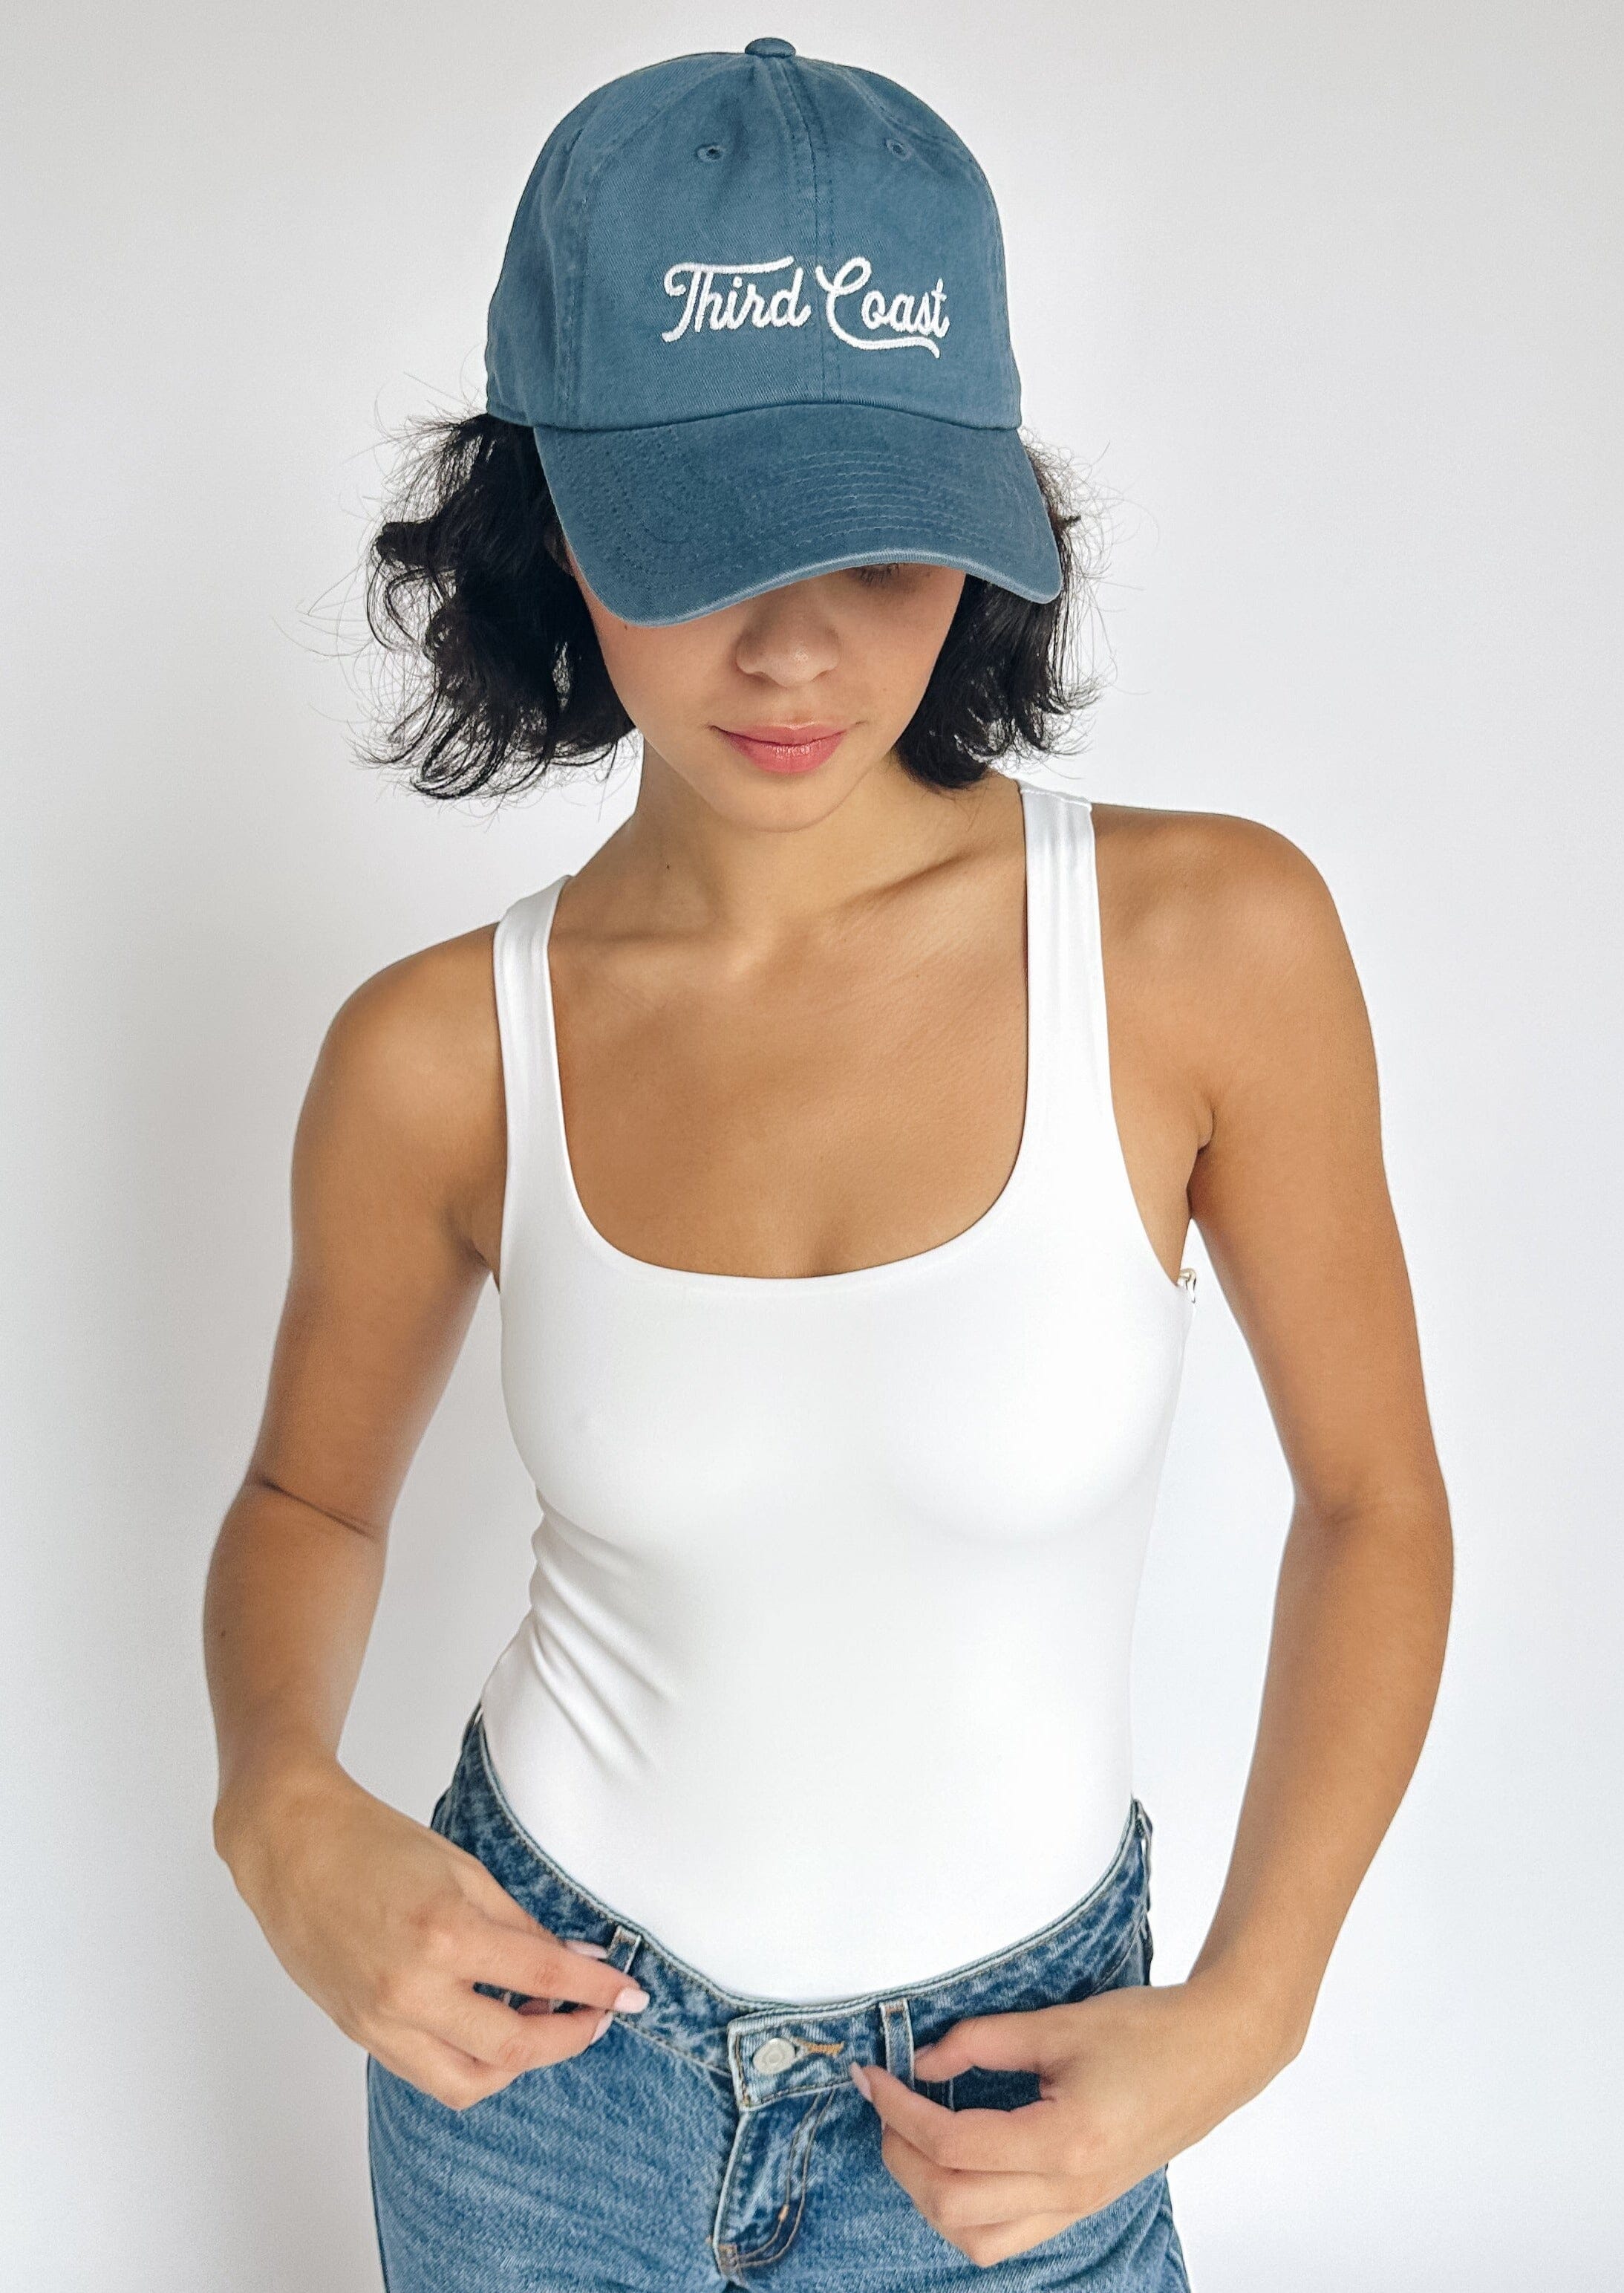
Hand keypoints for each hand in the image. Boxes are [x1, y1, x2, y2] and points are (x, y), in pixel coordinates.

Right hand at [220, 1762, 648, 2108]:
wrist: (291, 1848)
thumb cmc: (376, 1844)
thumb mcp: (462, 1870)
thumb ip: (519, 1925)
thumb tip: (575, 1962)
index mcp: (444, 1932)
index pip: (543, 1976)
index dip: (596, 1989)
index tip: (632, 1993)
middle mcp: (412, 1989)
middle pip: (513, 2047)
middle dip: (570, 2037)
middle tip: (597, 2016)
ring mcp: (382, 2022)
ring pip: (471, 2082)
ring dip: (520, 2062)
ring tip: (542, 2021)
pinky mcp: (362, 2035)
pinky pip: (431, 2074)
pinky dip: (473, 2063)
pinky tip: (493, 2028)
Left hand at [852, 1975, 1290, 2266]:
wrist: (1217, 2053)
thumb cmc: (1149, 2031)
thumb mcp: (1058, 2022)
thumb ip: (982, 2040)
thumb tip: (923, 2061)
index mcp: (1065, 2143)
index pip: (955, 2146)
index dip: (901, 2111)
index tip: (873, 2077)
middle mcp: (1070, 2190)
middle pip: (955, 2206)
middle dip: (902, 2159)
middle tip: (886, 2107)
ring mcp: (1079, 2206)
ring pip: (978, 2241)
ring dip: (931, 2198)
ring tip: (914, 2141)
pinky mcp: (1083, 2205)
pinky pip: (1010, 2238)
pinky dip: (967, 2213)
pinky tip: (956, 2166)